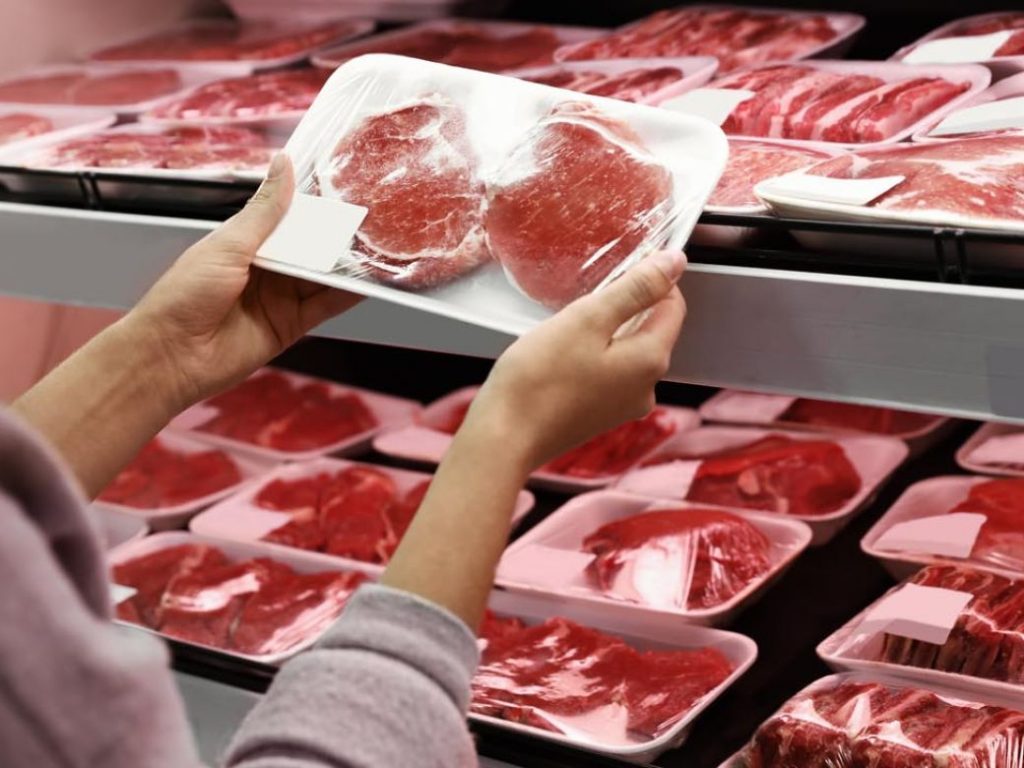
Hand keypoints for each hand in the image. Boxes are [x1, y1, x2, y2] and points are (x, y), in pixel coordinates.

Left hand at [128, 153, 361, 409]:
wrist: (173, 355)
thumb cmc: (185, 295)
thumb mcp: (228, 244)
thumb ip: (265, 210)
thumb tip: (283, 164)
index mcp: (246, 241)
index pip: (288, 217)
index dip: (314, 205)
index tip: (345, 186)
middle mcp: (267, 268)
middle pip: (310, 247)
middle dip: (336, 235)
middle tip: (372, 217)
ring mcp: (281, 297)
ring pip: (322, 275)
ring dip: (347, 264)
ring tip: (379, 246)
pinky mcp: (292, 324)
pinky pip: (326, 305)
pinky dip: (348, 294)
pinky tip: (368, 281)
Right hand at [464, 250, 686, 473]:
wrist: (503, 438)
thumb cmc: (538, 379)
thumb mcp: (588, 319)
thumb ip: (636, 289)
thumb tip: (675, 263)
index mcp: (650, 361)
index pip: (674, 307)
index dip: (653, 280)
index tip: (620, 268)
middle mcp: (646, 388)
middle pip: (650, 330)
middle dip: (624, 307)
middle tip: (583, 300)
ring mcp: (623, 406)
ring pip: (626, 351)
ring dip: (605, 332)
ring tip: (567, 328)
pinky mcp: (599, 416)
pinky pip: (608, 373)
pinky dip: (592, 356)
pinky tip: (562, 356)